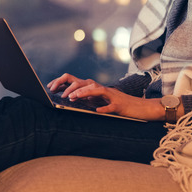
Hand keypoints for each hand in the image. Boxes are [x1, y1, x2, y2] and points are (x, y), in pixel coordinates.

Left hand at [47, 73, 175, 120]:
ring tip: (73, 98)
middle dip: (70, 87)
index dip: (63, 82)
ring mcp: (111, 96)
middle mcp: (102, 89)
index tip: (51, 87)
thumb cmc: (119, 105)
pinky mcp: (120, 105)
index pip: (76, 80)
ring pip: (95, 90)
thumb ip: (89, 98)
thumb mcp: (101, 100)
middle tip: (61, 95)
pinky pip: (111, 106)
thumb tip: (73, 97)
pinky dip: (104, 108)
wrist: (140, 108)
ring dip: (83, 93)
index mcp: (95, 88)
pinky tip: (97, 111)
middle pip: (83, 82)